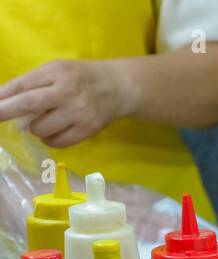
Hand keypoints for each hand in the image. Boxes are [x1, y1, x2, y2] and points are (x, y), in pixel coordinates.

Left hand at [0, 59, 132, 147]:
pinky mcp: (88, 130)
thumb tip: (5, 101)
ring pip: (42, 129)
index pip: (23, 85)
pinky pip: (58, 142)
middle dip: (6, 112)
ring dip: (34, 128)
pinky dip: (49, 139)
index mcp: (57, 72)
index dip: (3, 96)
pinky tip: (52, 133)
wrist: (118, 88)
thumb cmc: (81, 77)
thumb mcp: (57, 70)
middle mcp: (67, 92)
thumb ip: (34, 83)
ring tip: (42, 122)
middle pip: (28, 105)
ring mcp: (79, 113)